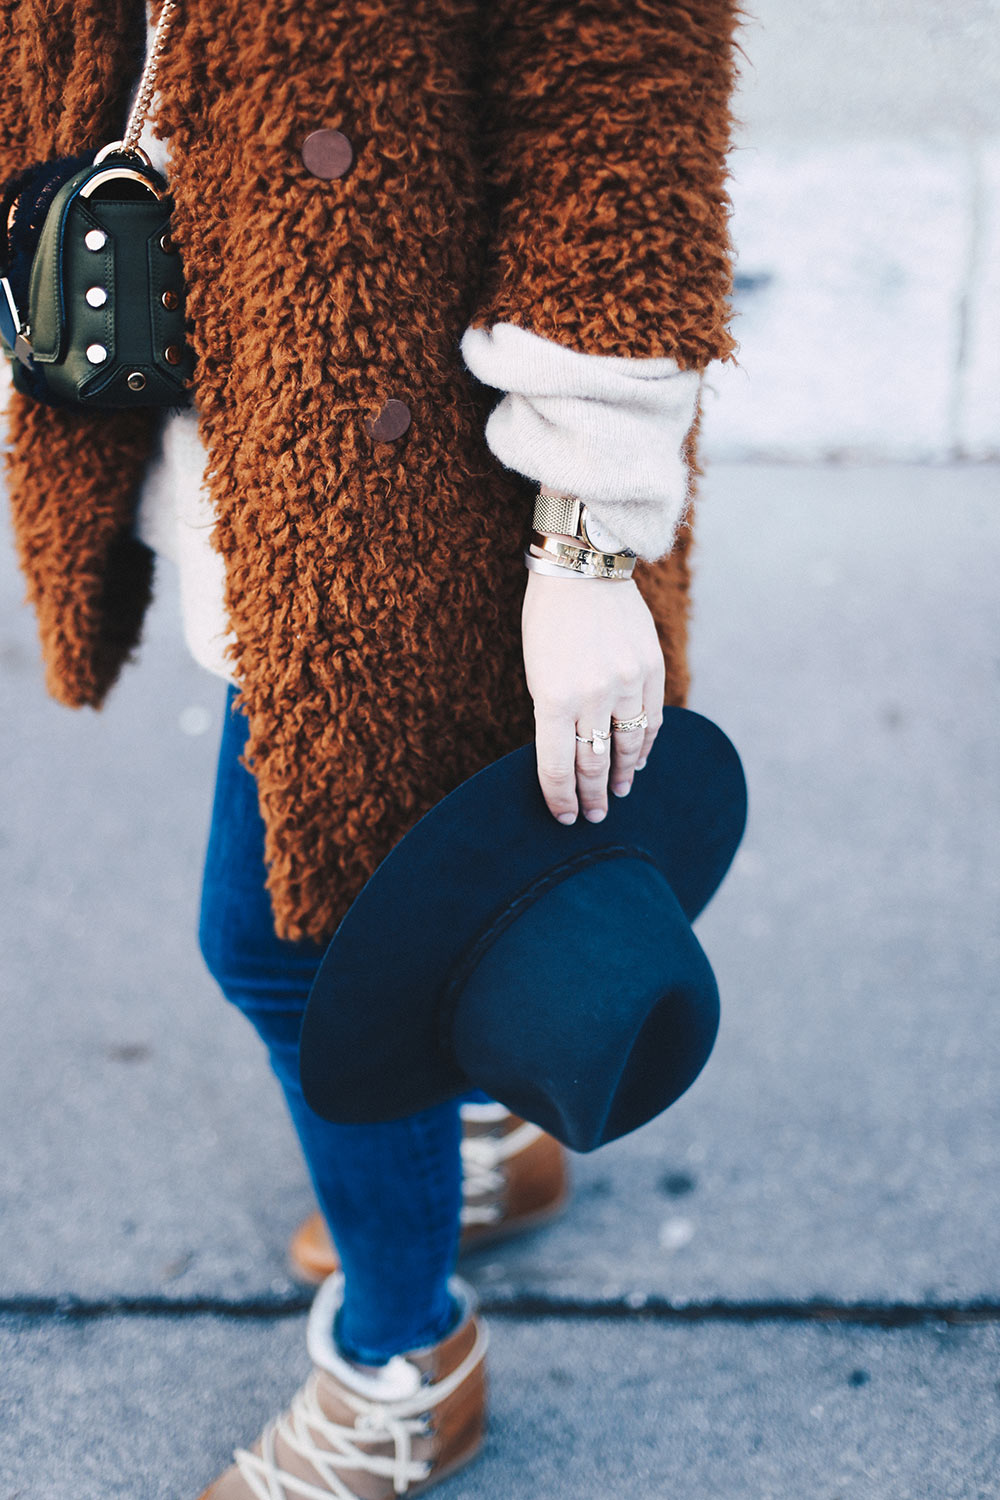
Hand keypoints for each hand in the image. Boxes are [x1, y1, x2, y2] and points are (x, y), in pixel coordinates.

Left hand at [521, 568, 664, 823]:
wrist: (583, 568)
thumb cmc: (547, 620)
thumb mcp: (535, 670)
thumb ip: (552, 713)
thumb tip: (569, 756)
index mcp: (554, 698)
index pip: (558, 768)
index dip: (561, 799)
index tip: (565, 817)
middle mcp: (593, 695)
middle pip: (594, 764)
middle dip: (592, 796)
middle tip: (594, 816)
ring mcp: (627, 683)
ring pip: (628, 747)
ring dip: (622, 776)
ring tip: (618, 793)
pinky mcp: (651, 669)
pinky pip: (651, 721)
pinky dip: (645, 746)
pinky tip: (637, 760)